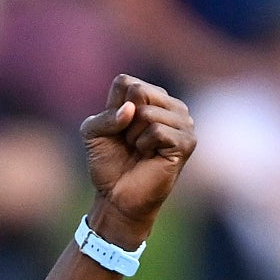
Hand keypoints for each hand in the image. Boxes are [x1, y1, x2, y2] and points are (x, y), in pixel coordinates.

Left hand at [82, 75, 194, 234]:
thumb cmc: (108, 163)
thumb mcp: (93, 133)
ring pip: (147, 113)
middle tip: (129, 142)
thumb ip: (105, 115)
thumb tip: (131, 109)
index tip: (117, 130)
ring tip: (139, 149)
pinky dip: (145, 144)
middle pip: (138, 92)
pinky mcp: (187, 142)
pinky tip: (149, 155)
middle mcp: (171, 105)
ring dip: (134, 136)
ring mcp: (183, 122)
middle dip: (124, 121)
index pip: (126, 82)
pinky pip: (157, 130)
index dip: (112, 109)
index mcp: (152, 96)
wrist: (117, 197)